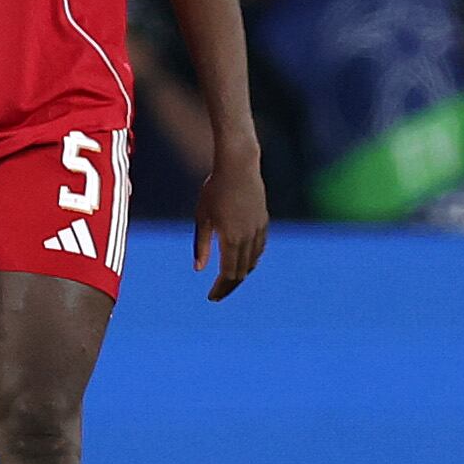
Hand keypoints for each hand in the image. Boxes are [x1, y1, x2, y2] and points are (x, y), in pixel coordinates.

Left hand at [195, 138, 268, 299]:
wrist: (239, 166)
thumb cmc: (214, 189)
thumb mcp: (202, 217)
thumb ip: (201, 245)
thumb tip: (199, 270)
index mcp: (231, 238)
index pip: (228, 274)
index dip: (220, 288)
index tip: (211, 297)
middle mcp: (248, 237)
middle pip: (241, 272)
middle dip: (229, 286)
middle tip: (217, 295)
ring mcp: (258, 229)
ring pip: (253, 262)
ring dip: (241, 274)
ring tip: (228, 281)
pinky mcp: (263, 221)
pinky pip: (260, 248)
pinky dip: (252, 260)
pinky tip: (244, 262)